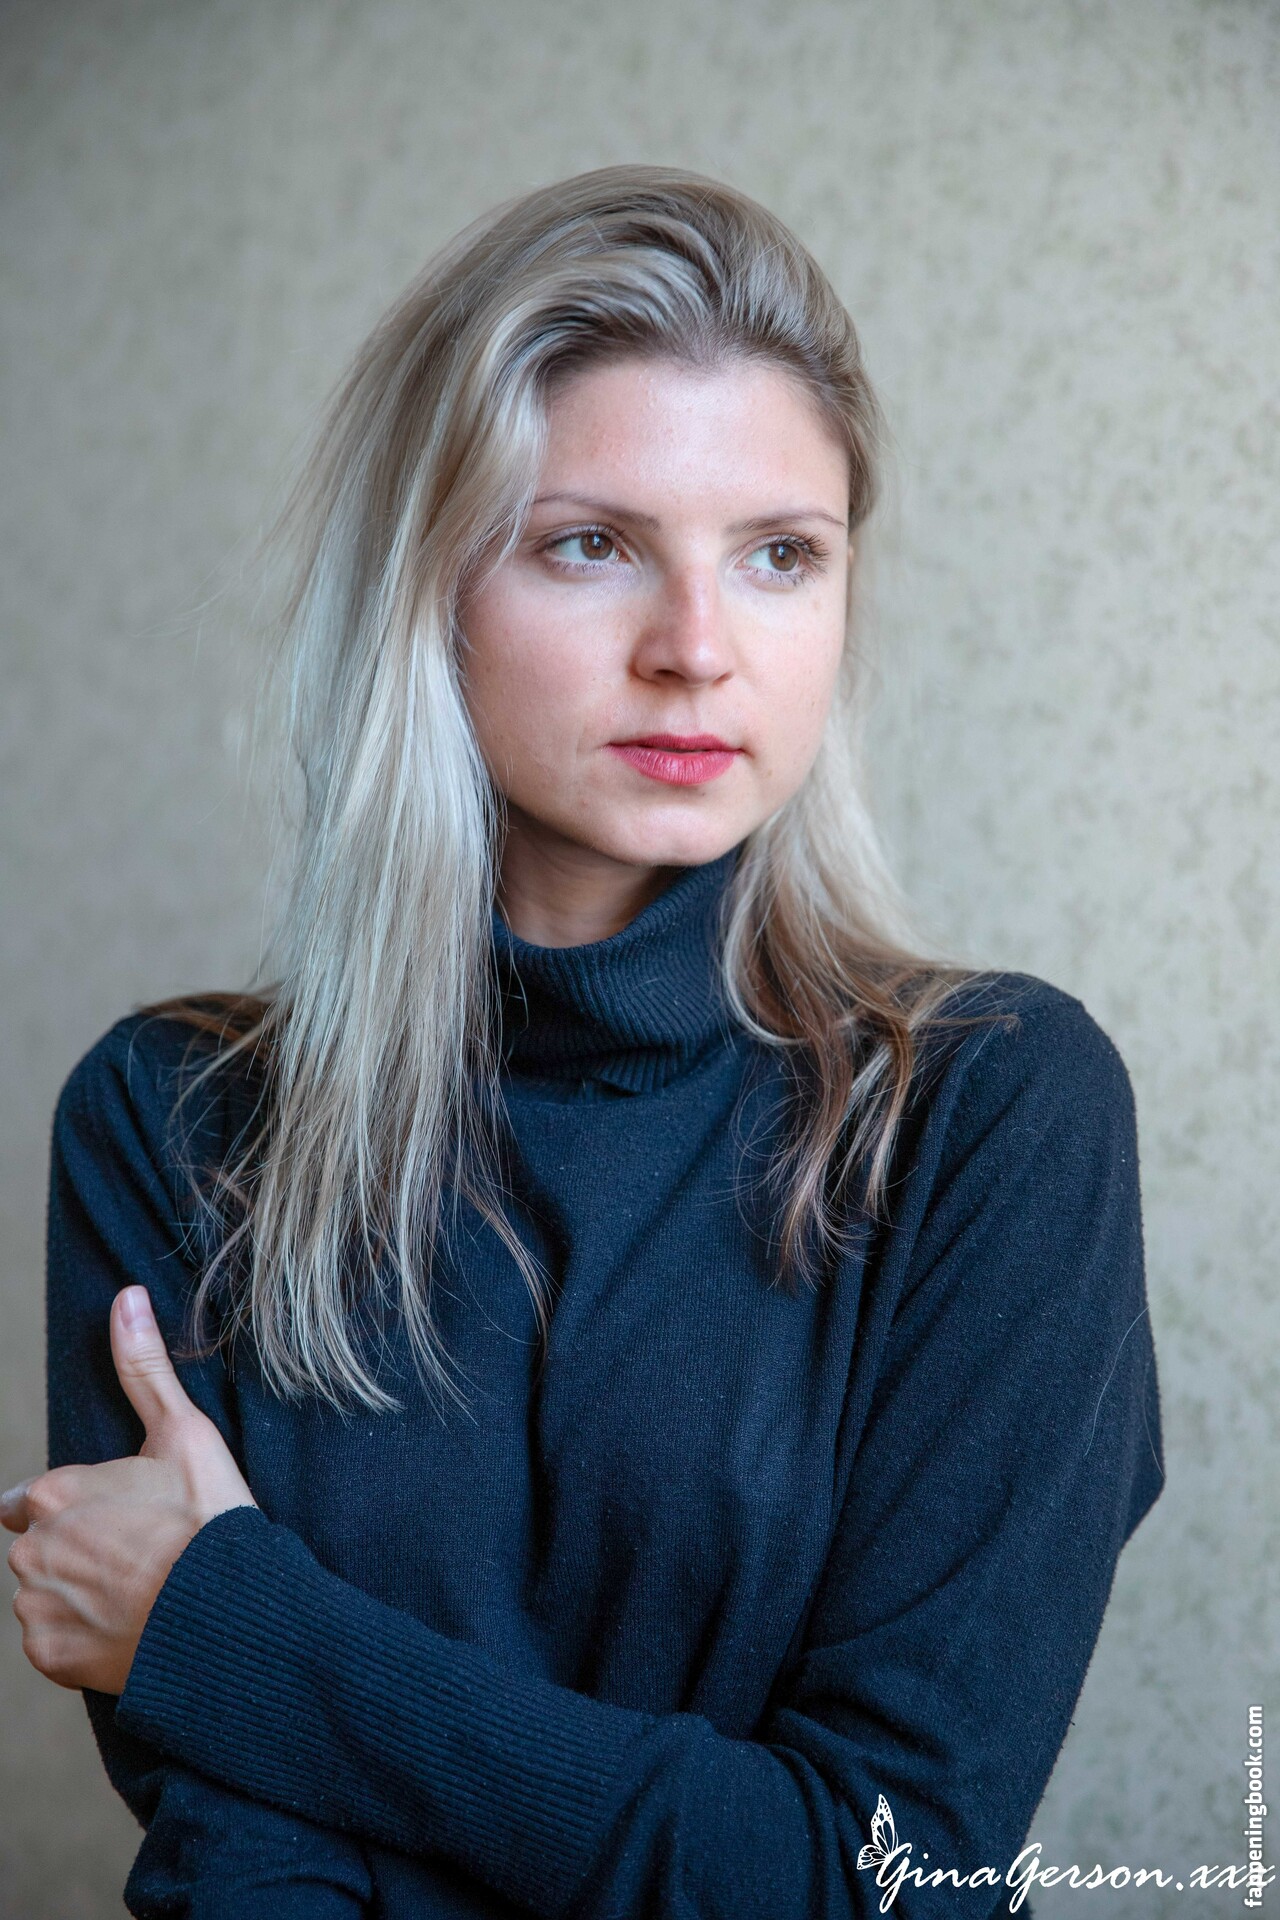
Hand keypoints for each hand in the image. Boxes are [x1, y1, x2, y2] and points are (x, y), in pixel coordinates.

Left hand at [2, 1285, 256, 1694]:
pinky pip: (55, 1642)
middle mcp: (30, 1552)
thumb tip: (126, 1298)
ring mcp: (38, 1609)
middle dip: (77, 1550)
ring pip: (45, 1595)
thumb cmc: (207, 1520)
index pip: (29, 1500)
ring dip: (78, 1593)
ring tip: (140, 1591)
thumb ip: (143, 1368)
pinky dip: (84, 1636)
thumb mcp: (184, 1432)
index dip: (75, 1507)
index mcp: (53, 1494)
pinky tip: (132, 1623)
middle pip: (40, 1548)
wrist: (227, 1616)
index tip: (118, 1517)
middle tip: (140, 1553)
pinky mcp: (51, 1658)